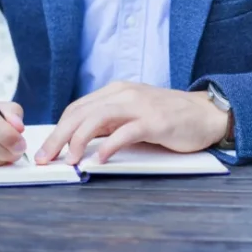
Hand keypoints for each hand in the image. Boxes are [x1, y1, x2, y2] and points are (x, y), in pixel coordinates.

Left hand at [34, 82, 229, 165]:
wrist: (206, 113)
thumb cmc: (169, 117)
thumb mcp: (133, 114)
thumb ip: (110, 123)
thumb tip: (79, 142)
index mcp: (116, 91)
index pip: (77, 108)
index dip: (58, 129)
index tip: (46, 150)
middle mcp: (124, 94)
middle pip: (81, 113)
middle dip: (58, 137)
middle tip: (45, 158)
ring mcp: (140, 106)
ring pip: (97, 119)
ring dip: (77, 140)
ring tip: (69, 160)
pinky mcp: (155, 122)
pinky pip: (125, 132)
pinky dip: (108, 146)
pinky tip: (98, 160)